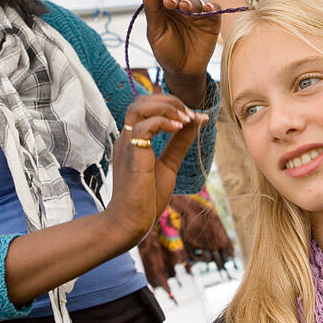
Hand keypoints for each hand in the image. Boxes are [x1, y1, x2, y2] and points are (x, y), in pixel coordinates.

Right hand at [105, 94, 208, 246]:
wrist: (132, 222)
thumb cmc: (146, 197)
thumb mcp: (169, 164)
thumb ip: (179, 143)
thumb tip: (197, 121)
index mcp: (133, 139)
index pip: (146, 106)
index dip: (171, 104)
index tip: (194, 116)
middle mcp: (126, 138)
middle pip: (141, 101)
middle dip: (168, 100)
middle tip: (189, 114)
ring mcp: (126, 144)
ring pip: (138, 107)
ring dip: (166, 107)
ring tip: (185, 119)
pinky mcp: (131, 154)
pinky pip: (143, 126)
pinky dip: (163, 122)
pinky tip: (178, 129)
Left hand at [134, 0, 220, 107]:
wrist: (182, 71)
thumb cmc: (166, 51)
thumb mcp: (155, 32)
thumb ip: (151, 10)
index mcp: (165, 7)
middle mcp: (182, 7)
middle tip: (169, 2)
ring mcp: (197, 14)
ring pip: (196, 1)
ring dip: (190, 2)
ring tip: (185, 7)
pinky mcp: (211, 21)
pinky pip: (214, 10)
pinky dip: (212, 7)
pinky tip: (207, 8)